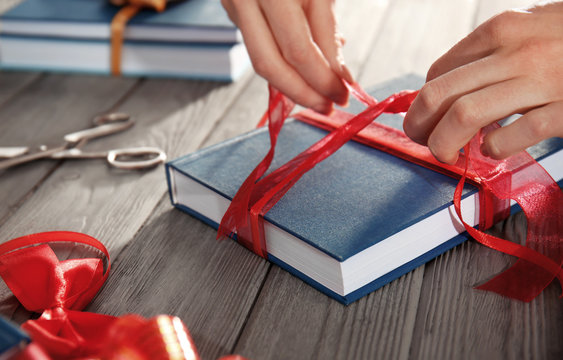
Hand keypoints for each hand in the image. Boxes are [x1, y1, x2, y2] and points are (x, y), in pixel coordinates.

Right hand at [221, 0, 352, 113]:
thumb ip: (326, 23)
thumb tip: (338, 72)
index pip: (301, 48)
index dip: (325, 78)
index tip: (345, 94)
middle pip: (273, 62)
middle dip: (306, 91)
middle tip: (330, 106)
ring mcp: (235, 2)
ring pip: (260, 60)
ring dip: (291, 86)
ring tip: (318, 97)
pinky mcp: (233, 8)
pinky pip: (258, 44)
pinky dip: (282, 63)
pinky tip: (303, 69)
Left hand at [403, 2, 562, 163]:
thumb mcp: (533, 30)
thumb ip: (494, 53)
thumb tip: (447, 84)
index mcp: (502, 29)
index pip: (439, 72)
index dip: (423, 102)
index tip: (426, 121)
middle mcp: (517, 50)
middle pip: (440, 94)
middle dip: (420, 126)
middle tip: (425, 143)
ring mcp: (543, 79)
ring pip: (465, 115)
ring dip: (445, 143)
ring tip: (450, 154)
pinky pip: (513, 134)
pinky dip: (494, 149)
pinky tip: (496, 150)